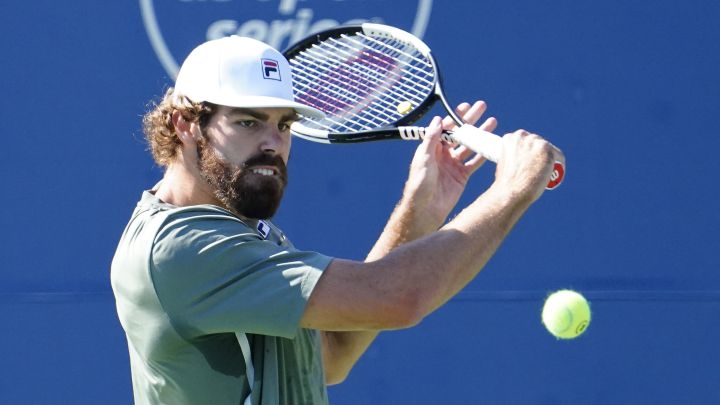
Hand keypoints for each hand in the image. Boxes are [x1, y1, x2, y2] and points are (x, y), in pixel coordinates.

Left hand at [402, 101, 496, 230]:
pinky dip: (483, 153)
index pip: (446, 128)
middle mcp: (443, 154)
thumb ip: (431, 139)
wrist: (425, 208)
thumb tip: (438, 119)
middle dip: (471, 120)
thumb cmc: (419, 183)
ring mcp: (453, 164)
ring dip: (480, 134)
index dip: (456, 117)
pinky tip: (492, 144)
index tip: (466, 106)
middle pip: (460, 133)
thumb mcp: (423, 158)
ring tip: (492, 121)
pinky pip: (474, 162)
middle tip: (483, 107)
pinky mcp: (462, 176)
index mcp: (432, 148)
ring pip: (469, 145)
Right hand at [493, 129, 564, 202]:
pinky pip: (559, 156)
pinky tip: (557, 172)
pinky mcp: (547, 150)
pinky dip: (560, 164)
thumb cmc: (506, 184)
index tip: (530, 160)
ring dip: (548, 158)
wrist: (512, 192)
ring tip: (547, 171)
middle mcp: (522, 136)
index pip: (525, 141)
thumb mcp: (504, 165)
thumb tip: (521, 161)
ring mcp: (535, 142)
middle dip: (539, 153)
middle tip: (539, 167)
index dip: (528, 151)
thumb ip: (512, 157)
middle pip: (537, 142)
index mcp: (510, 138)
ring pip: (548, 149)